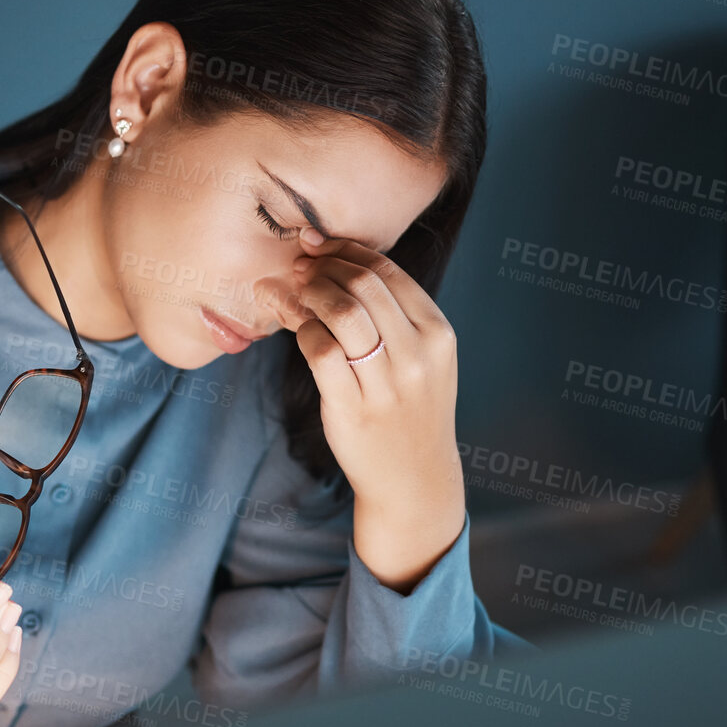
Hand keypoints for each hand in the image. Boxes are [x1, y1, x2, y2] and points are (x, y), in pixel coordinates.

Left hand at [269, 227, 466, 588]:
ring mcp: (387, 383)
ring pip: (341, 313)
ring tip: (289, 289)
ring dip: (308, 292)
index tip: (318, 247)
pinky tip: (292, 324)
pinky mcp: (354, 407)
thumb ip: (392, 315)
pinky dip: (301, 328)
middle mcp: (417, 354)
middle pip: (363, 286)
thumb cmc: (410, 412)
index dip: (346, 252)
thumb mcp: (422, 360)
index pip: (388, 272)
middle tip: (299, 266)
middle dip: (323, 268)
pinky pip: (320, 351)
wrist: (414, 479)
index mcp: (437, 333)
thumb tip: (337, 265)